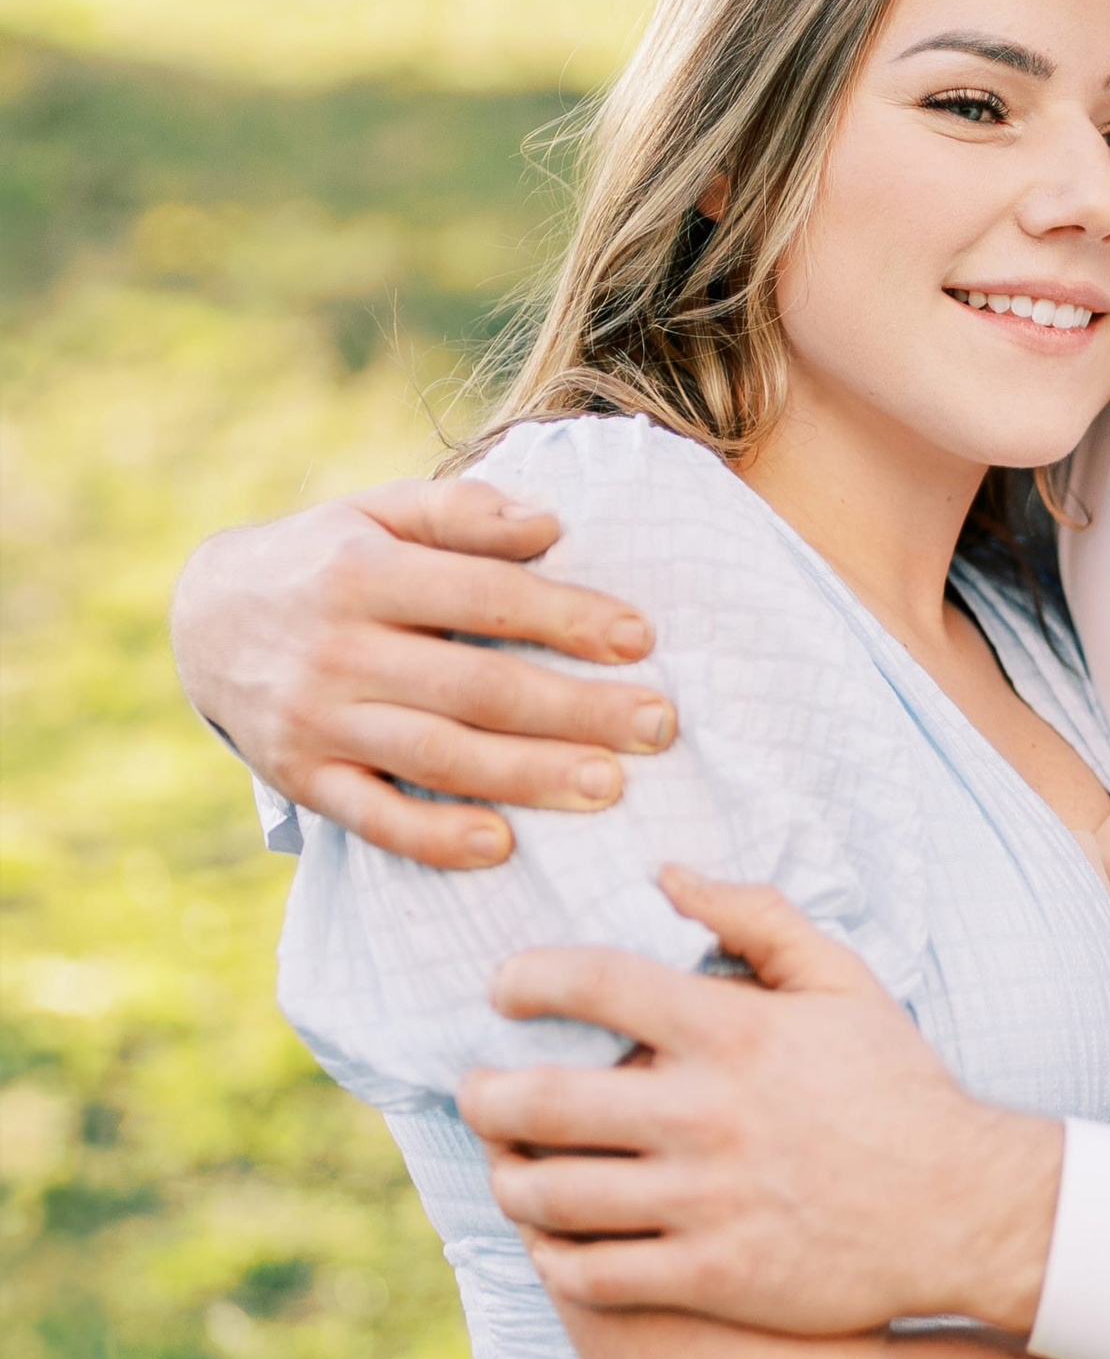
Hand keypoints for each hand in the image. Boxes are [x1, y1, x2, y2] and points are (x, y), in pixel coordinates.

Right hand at [169, 480, 675, 866]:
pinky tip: (499, 847)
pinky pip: (373, 819)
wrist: (201, 619)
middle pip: (474, 686)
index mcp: (363, 573)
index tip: (640, 638)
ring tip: (609, 786)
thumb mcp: (377, 511)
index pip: (483, 596)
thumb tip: (548, 523)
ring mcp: (318, 721)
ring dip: (527, 775)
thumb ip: (460, 512)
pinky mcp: (303, 779)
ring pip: (436, 756)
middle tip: (659, 726)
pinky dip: (434, 838)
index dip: (565, 617)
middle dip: (574, 708)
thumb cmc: (324, 558)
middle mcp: (338, 650)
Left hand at [464, 867, 1065, 1336]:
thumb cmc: (897, 1088)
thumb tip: (670, 874)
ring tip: (509, 1166)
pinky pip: (593, 1275)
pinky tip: (554, 1238)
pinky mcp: (713, 1279)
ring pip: (553, 1196)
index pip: (592, 984)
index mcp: (734, 1032)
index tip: (505, 991)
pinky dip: (553, 1256)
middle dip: (485, 1095)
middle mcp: (708, 1117)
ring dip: (509, 1178)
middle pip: (543, 1103)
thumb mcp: (844, 982)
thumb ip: (757, 917)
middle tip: (476, 1091)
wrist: (965, 1208)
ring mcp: (706, 1204)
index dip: (527, 979)